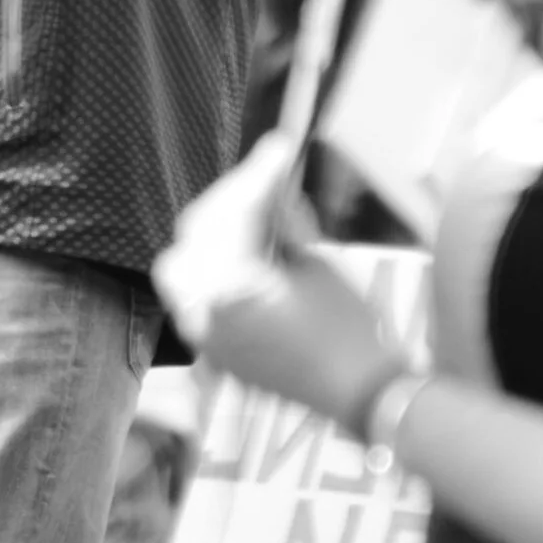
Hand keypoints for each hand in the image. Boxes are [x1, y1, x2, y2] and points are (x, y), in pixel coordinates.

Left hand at [154, 135, 396, 426]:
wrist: (358, 397)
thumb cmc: (347, 332)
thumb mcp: (316, 264)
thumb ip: (281, 224)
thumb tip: (269, 186)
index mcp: (230, 289)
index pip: (234, 212)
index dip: (259, 174)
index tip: (281, 146)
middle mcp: (202, 311)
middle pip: (198, 230)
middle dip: (232, 199)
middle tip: (269, 177)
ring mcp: (203, 334)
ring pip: (184, 262)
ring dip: (215, 231)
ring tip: (258, 218)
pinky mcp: (213, 347)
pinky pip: (193, 293)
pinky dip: (212, 266)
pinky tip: (248, 255)